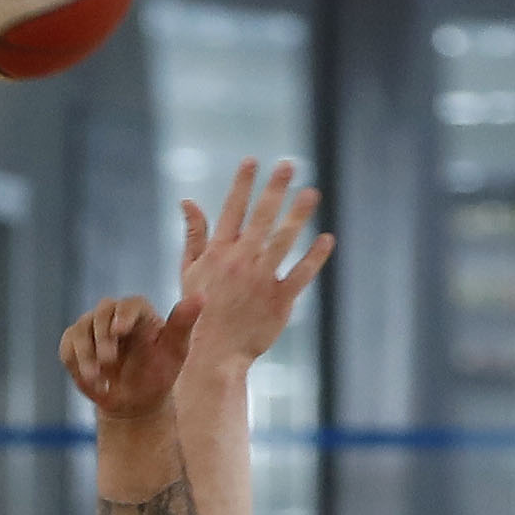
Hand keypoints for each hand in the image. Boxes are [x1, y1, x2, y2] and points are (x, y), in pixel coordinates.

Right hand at [61, 291, 198, 423]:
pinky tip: (92, 382)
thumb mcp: (175, 351)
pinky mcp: (73, 343)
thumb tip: (201, 296)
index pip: (131, 304)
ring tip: (98, 380)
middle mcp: (113, 314)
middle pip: (102, 312)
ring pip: (80, 330)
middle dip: (103, 337)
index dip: (124, 315)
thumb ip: (183, 323)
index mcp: (140, 313)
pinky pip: (67, 347)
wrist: (135, 401)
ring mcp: (91, 327)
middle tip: (109, 361)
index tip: (120, 330)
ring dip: (87, 355)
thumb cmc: (158, 373)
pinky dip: (76, 365)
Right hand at [174, 158, 330, 373]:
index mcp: (218, 253)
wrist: (215, 354)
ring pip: (284, 240)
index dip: (242, 184)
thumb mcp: (189, 271)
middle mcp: (241, 261)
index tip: (253, 161)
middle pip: (261, 218)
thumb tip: (188, 200)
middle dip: (274, 189)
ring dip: (298, 214)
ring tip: (311, 193)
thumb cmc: (200, 311)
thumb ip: (194, 234)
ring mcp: (261, 280)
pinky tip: (326, 238)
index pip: (232, 210)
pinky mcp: (279, 301)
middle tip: (288, 165)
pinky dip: (314, 256)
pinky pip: (301, 274)